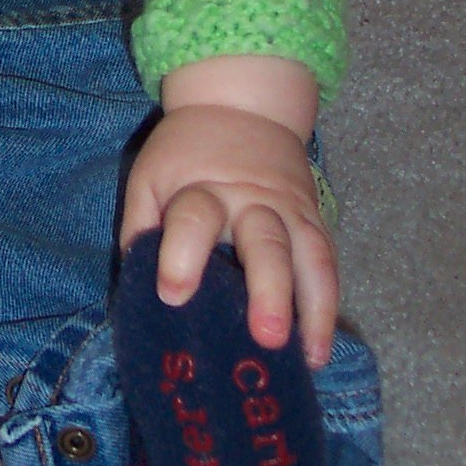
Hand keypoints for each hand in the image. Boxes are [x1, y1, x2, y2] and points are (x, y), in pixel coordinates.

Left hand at [119, 56, 336, 368]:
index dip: (180, 257)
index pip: (194, 221)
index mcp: (203, 189)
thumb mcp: (149, 176)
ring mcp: (291, 212)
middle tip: (266, 337)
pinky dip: (327, 307)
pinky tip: (318, 351)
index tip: (172, 294)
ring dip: (312, 309)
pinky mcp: (315, 221)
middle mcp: (253, 202)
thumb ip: (141, 228)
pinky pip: (327, 265)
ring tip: (306, 360)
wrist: (242, 104)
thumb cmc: (186, 153)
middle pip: (266, 245)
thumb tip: (138, 292)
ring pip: (310, 258)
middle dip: (269, 291)